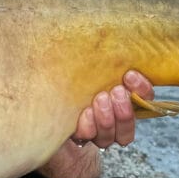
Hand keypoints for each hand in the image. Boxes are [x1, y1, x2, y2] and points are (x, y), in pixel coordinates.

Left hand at [36, 70, 152, 177]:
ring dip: (108, 118)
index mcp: (118, 99)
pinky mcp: (77, 139)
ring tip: (99, 100)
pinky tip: (84, 114)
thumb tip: (103, 38)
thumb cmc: (58, 78)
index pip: (143, 98)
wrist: (36, 109)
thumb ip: (98, 62)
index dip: (142, 90)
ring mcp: (95, 134)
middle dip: (125, 106)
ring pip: (112, 136)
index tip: (131, 75)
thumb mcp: (81, 67)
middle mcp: (110, 119)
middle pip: (130, 120)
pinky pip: (88, 139)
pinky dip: (88, 127)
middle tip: (115, 91)